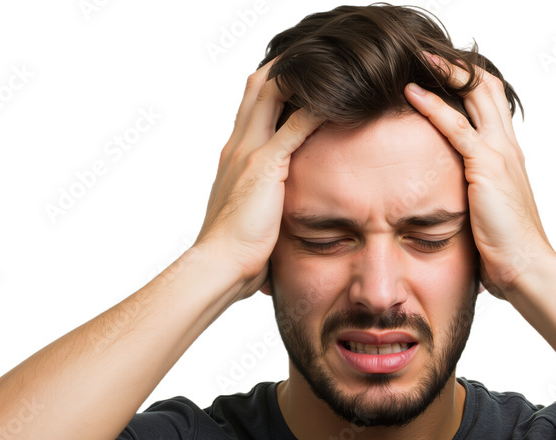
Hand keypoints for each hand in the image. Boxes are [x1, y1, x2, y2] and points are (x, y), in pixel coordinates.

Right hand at [194, 58, 322, 300]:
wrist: (219, 264)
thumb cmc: (237, 252)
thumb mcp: (253, 218)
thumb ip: (265, 205)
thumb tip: (280, 221)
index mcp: (234, 157)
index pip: (251, 107)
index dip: (272, 86)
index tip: (296, 77)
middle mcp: (238, 147)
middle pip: (256, 87)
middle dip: (284, 67)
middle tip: (315, 59)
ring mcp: (249, 153)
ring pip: (270, 94)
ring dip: (297, 76)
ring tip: (328, 66)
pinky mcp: (265, 166)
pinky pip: (293, 126)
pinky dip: (314, 109)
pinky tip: (336, 99)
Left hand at [403, 53, 555, 298]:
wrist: (527, 268)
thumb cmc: (505, 252)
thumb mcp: (485, 215)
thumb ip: (470, 198)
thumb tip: (447, 205)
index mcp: (508, 157)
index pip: (490, 105)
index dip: (467, 83)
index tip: (440, 72)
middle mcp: (508, 148)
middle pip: (487, 88)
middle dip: (458, 66)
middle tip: (428, 53)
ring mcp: (500, 154)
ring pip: (476, 94)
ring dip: (445, 71)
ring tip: (418, 57)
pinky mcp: (487, 167)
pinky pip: (457, 127)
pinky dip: (433, 105)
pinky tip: (411, 92)